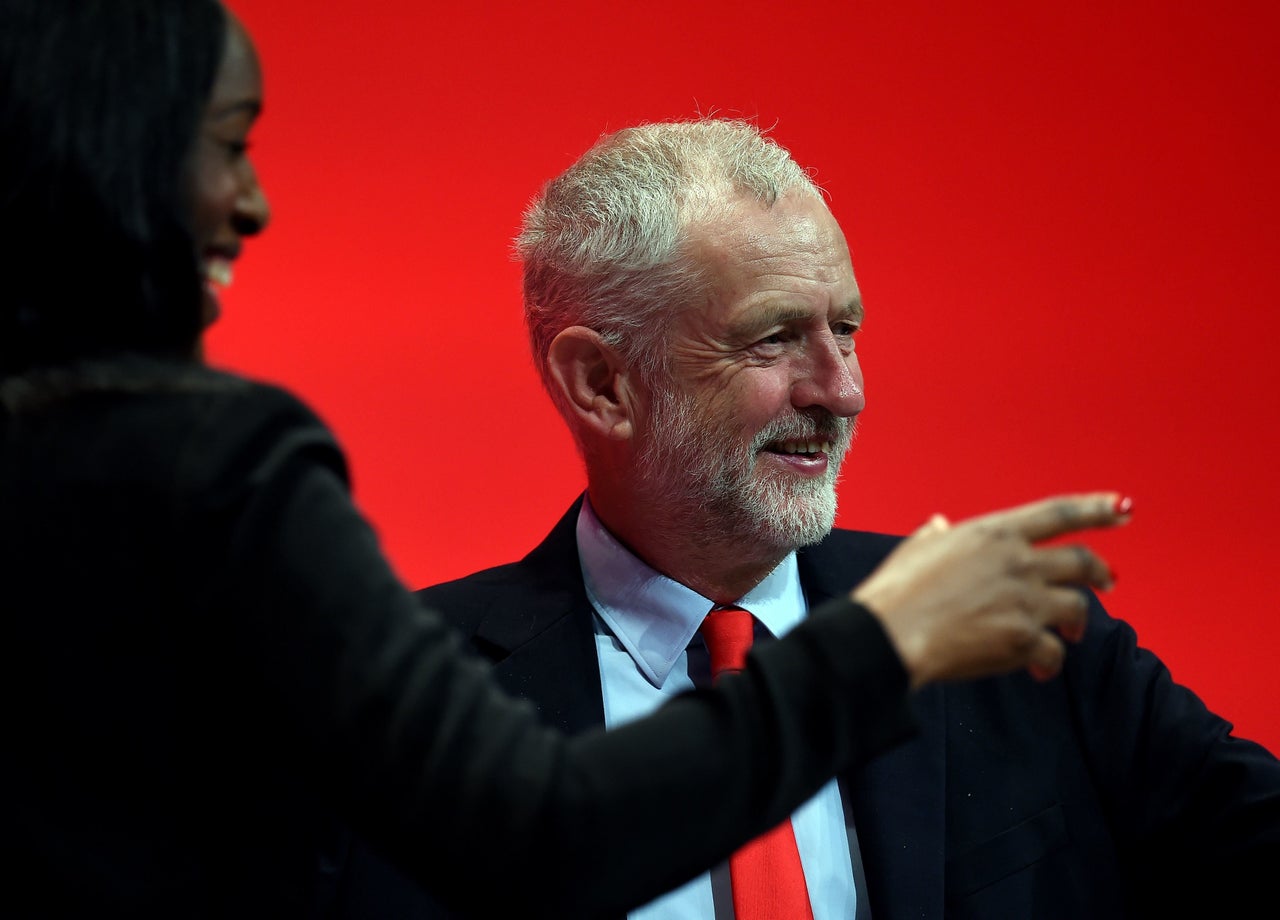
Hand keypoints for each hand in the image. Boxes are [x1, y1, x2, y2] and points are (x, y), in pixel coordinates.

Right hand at [854, 493, 1130, 687]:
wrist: (893, 631)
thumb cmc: (897, 589)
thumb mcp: (917, 547)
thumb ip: (936, 534)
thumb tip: (939, 525)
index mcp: (994, 533)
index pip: (1058, 513)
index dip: (1096, 509)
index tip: (1122, 508)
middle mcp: (1018, 562)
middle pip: (1080, 561)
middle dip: (1100, 571)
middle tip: (1109, 580)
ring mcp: (1025, 601)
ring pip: (1077, 607)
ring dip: (1078, 622)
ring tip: (1072, 634)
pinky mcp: (1023, 638)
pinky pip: (1054, 651)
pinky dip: (1050, 661)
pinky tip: (1040, 670)